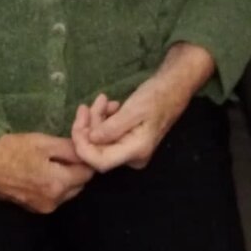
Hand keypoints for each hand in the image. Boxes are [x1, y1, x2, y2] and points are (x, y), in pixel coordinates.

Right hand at [0, 132, 94, 212]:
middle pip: (80, 184)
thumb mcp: (43, 142)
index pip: (88, 173)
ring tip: (56, 159)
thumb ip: (69, 149)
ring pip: (68, 192)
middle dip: (78, 168)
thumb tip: (87, 151)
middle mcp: (53, 202)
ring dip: (67, 177)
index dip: (86, 157)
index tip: (82, 146)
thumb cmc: (11, 149)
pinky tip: (45, 170)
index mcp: (58, 185)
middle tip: (69, 150)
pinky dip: (55, 184)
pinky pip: (54, 197)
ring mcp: (42, 208)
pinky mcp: (32, 208)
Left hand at [71, 45, 214, 172]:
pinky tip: (110, 105)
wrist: (172, 88)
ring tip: (103, 100)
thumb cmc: (156, 97)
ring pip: (101, 140)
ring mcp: (130, 150)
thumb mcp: (133, 109)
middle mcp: (132, 156)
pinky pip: (108, 134)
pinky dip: (104, 119)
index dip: (83, 146)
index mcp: (136, 151)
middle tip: (89, 104)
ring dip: (96, 119)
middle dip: (89, 126)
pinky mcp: (127, 141)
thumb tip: (90, 139)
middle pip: (98, 149)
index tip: (78, 123)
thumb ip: (112, 127)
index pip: (100, 161)